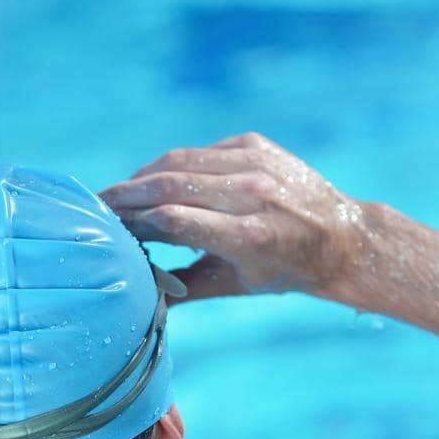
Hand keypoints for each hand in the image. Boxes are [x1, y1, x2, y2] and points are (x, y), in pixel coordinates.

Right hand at [100, 132, 359, 300]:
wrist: (341, 238)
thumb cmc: (284, 271)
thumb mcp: (236, 287)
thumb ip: (184, 289)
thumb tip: (135, 294)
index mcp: (246, 236)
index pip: (171, 220)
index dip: (133, 222)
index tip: (108, 229)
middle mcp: (251, 194)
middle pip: (169, 185)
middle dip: (126, 194)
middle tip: (97, 204)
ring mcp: (254, 163)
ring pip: (179, 161)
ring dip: (143, 175)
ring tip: (120, 192)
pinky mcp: (255, 144)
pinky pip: (200, 151)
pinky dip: (174, 165)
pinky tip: (157, 179)